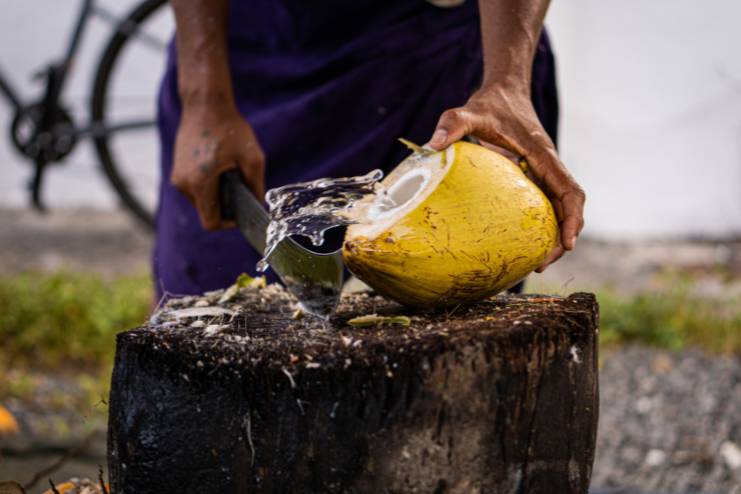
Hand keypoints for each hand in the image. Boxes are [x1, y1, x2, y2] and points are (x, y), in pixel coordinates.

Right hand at [171, 102, 264, 229]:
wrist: (205, 105)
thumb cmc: (229, 129)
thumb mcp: (252, 158)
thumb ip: (256, 186)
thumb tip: (258, 205)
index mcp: (200, 184)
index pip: (211, 222)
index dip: (228, 224)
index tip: (241, 214)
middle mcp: (184, 184)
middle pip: (207, 211)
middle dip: (225, 206)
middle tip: (241, 189)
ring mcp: (178, 176)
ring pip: (201, 200)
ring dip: (217, 194)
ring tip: (230, 174)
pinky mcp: (178, 169)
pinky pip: (195, 188)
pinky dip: (209, 185)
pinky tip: (221, 168)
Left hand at [426, 84, 584, 271]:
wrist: (505, 90)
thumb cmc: (490, 103)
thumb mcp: (468, 111)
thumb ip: (452, 125)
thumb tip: (431, 146)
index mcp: (543, 154)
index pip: (569, 190)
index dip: (572, 218)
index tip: (568, 243)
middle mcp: (549, 165)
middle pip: (568, 207)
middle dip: (563, 237)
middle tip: (540, 265)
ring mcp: (543, 172)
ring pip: (559, 209)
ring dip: (553, 236)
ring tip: (534, 263)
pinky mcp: (534, 176)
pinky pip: (544, 205)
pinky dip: (540, 226)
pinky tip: (520, 244)